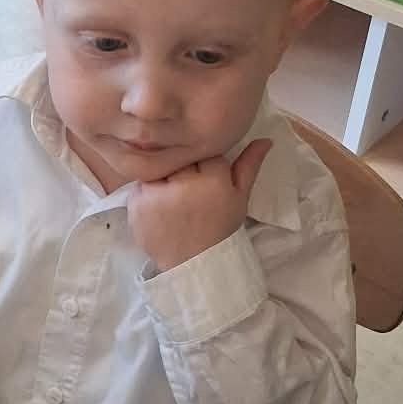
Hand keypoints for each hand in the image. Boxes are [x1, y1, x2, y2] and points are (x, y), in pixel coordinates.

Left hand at [127, 138, 272, 272]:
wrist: (194, 264)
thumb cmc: (219, 228)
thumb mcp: (239, 198)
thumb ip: (249, 165)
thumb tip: (266, 139)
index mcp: (213, 179)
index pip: (204, 151)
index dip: (204, 166)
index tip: (205, 181)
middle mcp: (184, 183)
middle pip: (179, 157)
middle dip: (183, 170)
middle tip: (189, 192)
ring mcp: (157, 194)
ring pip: (158, 168)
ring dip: (163, 180)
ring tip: (174, 201)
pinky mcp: (136, 205)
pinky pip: (140, 186)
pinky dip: (147, 194)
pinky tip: (159, 210)